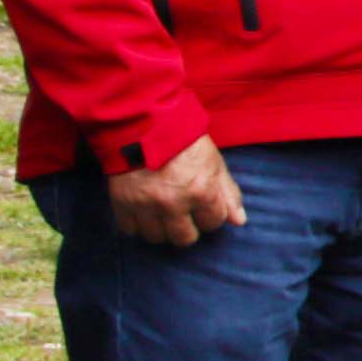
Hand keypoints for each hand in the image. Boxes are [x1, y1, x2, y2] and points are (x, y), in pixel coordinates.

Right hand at [108, 137, 248, 248]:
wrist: (143, 122)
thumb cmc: (183, 140)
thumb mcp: (213, 162)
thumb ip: (228, 192)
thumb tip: (239, 221)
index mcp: (200, 191)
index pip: (213, 223)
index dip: (210, 215)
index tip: (203, 205)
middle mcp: (173, 203)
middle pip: (184, 238)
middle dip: (187, 228)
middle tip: (182, 214)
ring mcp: (146, 204)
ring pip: (156, 237)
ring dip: (161, 229)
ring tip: (162, 214)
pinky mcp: (122, 202)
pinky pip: (130, 229)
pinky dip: (136, 224)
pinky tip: (142, 212)